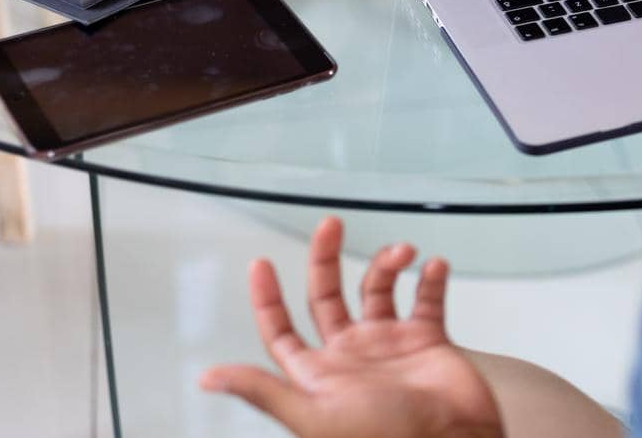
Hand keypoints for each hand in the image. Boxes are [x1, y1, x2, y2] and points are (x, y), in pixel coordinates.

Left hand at [201, 216, 502, 437]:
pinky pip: (426, 299)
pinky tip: (433, 267)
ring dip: (387, 264)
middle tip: (330, 225)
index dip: (267, 299)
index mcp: (318, 374)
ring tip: (402, 253)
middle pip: (327, 295)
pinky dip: (431, 278)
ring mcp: (389, 345)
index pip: (281, 331)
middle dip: (325, 259)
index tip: (260, 264)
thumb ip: (264, 391)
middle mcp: (351, 355)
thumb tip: (208, 377)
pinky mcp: (427, 340)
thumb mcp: (314, 416)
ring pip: (377, 288)